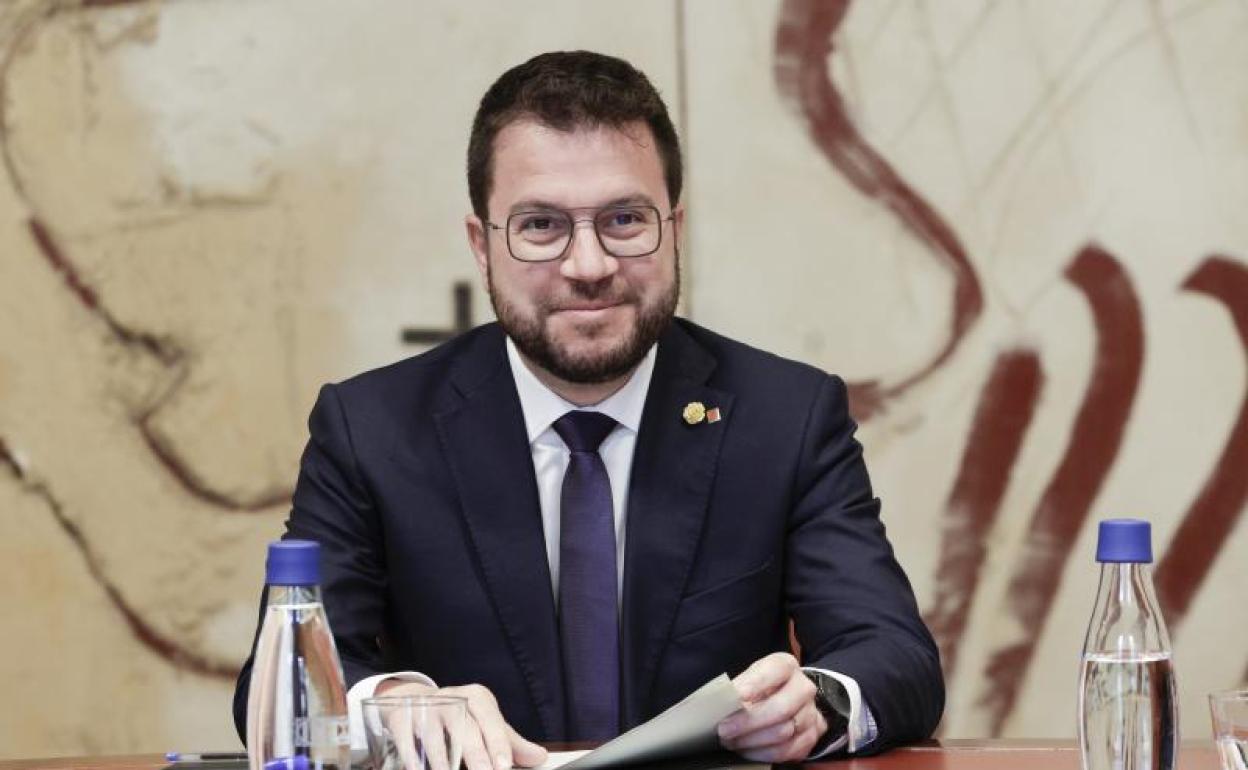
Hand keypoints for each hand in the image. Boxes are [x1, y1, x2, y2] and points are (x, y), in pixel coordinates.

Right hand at [376, 679, 547, 769]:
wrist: (414, 699)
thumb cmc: (458, 715)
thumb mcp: (484, 723)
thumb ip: (509, 742)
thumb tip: (539, 757)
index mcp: (476, 698)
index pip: (490, 719)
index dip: (498, 742)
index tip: (503, 765)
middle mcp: (451, 699)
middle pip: (464, 728)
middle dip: (475, 754)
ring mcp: (424, 708)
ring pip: (433, 736)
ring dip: (442, 762)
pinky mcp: (402, 717)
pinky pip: (405, 741)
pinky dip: (413, 760)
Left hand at [716, 652, 827, 762]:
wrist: (791, 698)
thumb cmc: (762, 686)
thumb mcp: (750, 677)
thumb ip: (738, 688)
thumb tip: (718, 705)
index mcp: (787, 666)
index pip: (774, 671)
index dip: (754, 684)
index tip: (735, 697)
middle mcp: (803, 688)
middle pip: (780, 709)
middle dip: (748, 722)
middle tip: (724, 730)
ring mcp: (811, 713)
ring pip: (784, 733)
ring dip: (752, 741)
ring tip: (731, 742)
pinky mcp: (811, 736)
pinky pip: (787, 751)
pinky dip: (763, 753)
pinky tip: (746, 750)